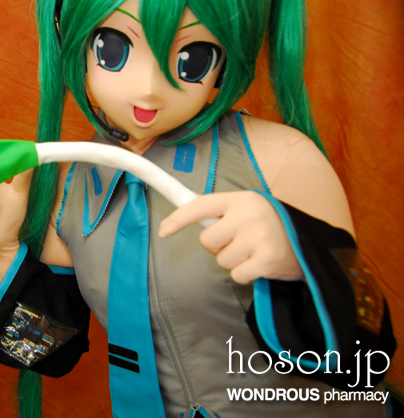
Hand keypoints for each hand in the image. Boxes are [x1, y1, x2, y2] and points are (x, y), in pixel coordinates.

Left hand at [158, 191, 302, 284]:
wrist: (310, 245)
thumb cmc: (268, 226)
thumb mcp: (246, 209)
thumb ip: (220, 213)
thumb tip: (180, 216)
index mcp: (241, 199)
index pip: (201, 206)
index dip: (179, 219)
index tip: (163, 232)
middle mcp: (249, 215)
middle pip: (208, 240)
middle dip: (218, 246)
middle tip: (239, 242)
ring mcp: (258, 237)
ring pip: (221, 259)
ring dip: (233, 260)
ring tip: (253, 252)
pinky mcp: (266, 260)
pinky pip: (236, 274)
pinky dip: (245, 274)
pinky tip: (260, 265)